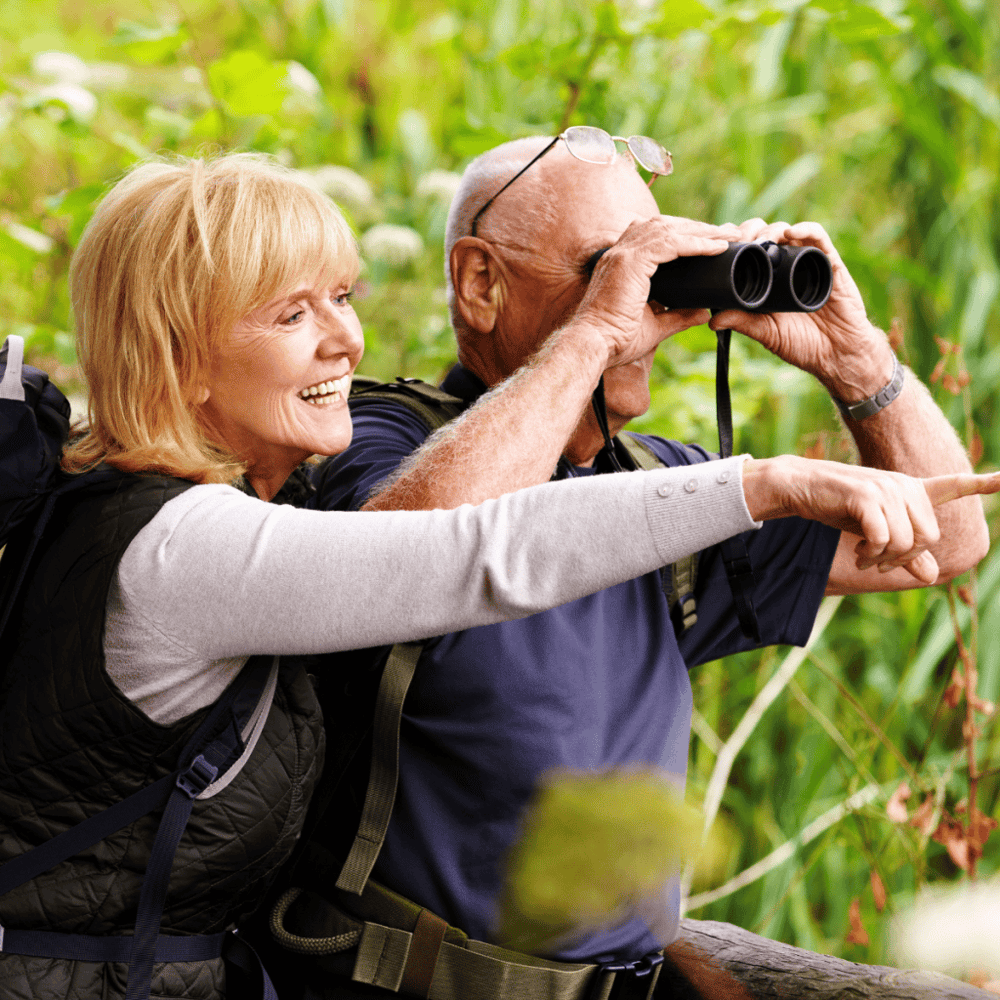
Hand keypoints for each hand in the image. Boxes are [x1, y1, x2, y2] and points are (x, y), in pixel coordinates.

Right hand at [573, 216, 741, 367]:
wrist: (594, 347)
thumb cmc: (616, 340)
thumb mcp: (655, 325)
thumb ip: (678, 316)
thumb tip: (703, 312)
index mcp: (622, 264)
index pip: (656, 237)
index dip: (685, 234)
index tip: (711, 240)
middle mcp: (620, 253)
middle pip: (665, 226)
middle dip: (697, 227)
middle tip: (727, 233)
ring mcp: (623, 254)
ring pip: (670, 229)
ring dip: (701, 231)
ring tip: (728, 235)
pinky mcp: (631, 262)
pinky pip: (670, 243)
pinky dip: (695, 242)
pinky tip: (716, 247)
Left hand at [709, 220, 894, 400]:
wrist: (838, 354)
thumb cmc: (803, 345)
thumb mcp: (767, 333)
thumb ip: (743, 323)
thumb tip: (712, 320)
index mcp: (768, 280)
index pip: (748, 250)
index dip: (734, 241)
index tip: (720, 244)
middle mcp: (786, 266)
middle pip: (765, 234)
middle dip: (749, 231)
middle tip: (738, 241)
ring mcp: (808, 262)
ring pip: (788, 231)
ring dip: (771, 229)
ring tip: (760, 240)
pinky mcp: (830, 263)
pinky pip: (819, 238)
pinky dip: (805, 229)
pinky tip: (791, 233)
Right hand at [743, 457, 999, 583]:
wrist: (801, 487)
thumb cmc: (839, 507)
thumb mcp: (874, 531)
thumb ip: (905, 552)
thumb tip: (932, 577)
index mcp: (911, 490)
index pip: (954, 485)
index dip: (983, 483)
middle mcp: (904, 486)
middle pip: (928, 537)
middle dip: (905, 559)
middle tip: (878, 563)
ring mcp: (887, 489)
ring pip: (907, 542)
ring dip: (885, 560)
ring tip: (864, 557)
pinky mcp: (866, 496)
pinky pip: (883, 538)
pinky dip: (871, 553)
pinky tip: (858, 552)